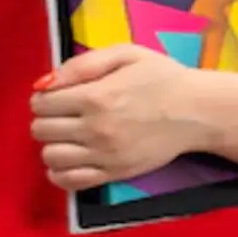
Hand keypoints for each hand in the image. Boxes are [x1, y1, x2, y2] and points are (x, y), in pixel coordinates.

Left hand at [28, 44, 214, 191]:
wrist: (196, 111)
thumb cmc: (160, 77)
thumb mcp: (124, 53)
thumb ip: (81, 64)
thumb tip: (44, 83)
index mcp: (95, 96)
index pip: (41, 104)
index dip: (43, 98)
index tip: (56, 96)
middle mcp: (95, 129)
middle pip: (41, 130)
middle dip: (45, 119)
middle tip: (62, 114)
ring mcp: (104, 155)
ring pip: (51, 157)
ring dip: (51, 144)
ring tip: (67, 135)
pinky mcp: (114, 174)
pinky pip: (70, 182)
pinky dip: (60, 173)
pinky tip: (69, 159)